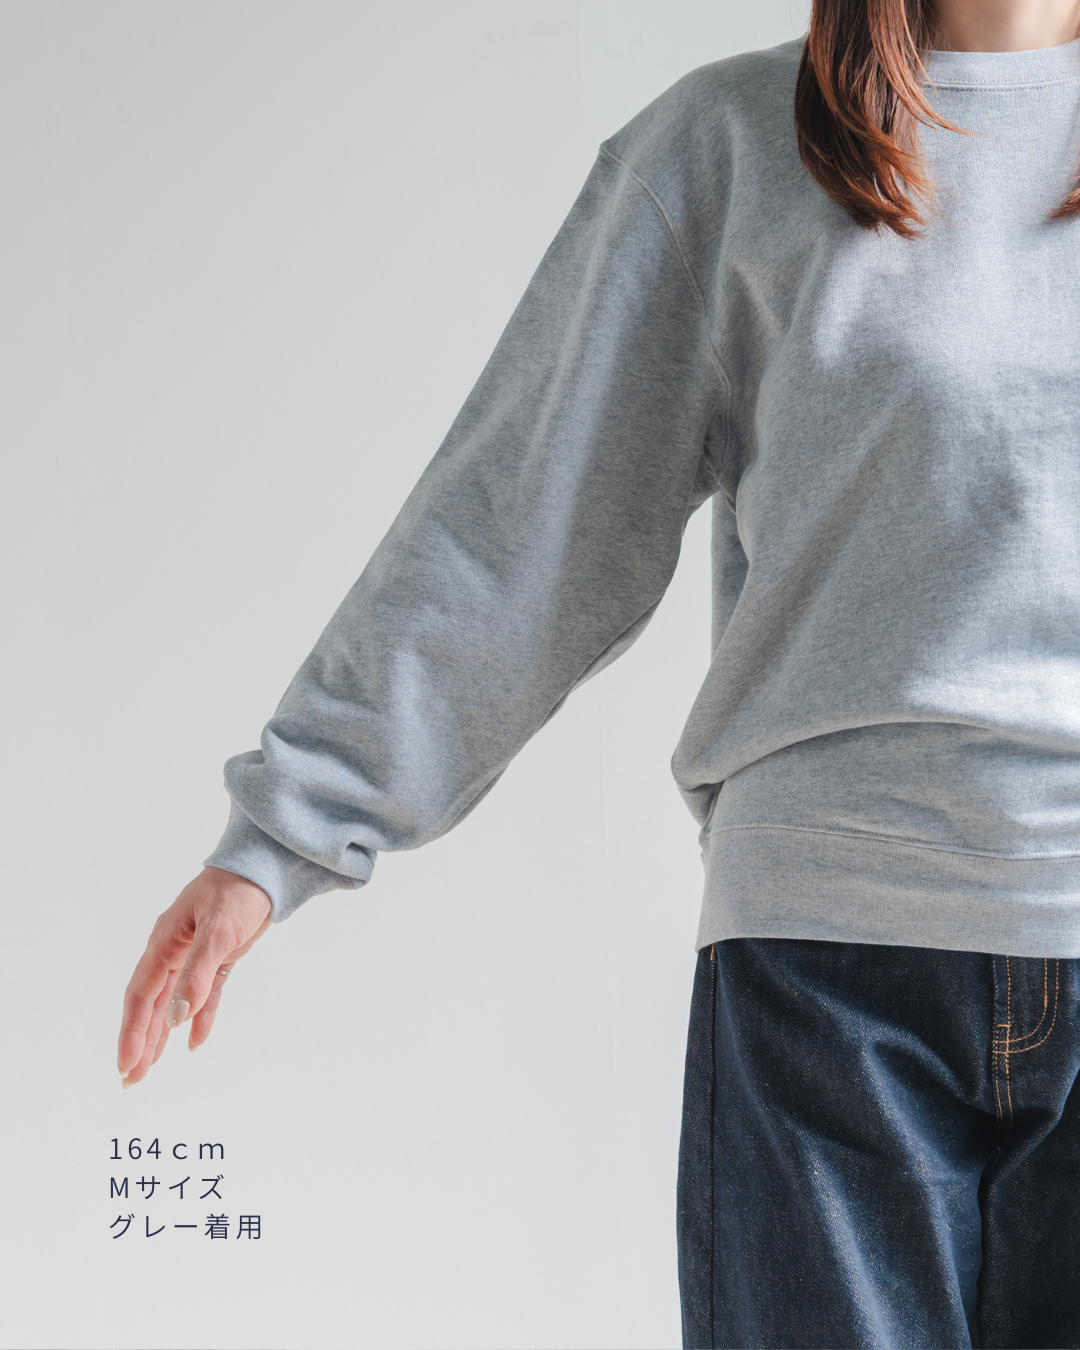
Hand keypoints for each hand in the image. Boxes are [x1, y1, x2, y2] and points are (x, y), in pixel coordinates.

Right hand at [117, 866, 272, 1085]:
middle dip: (139, 1042)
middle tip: (130, 1080)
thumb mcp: (218, 932)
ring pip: (173, 1003)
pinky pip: (204, 995)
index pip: (141, 995)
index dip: (132, 1031)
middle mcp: (173, 951)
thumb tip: (175, 1019)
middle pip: (151, 1004)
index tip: (126, 1064)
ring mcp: (194, 954)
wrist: (266, 868)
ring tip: (148, 1069)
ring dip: (161, 1036)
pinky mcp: (218, 957)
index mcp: (165, 943)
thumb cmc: (238, 891)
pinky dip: (200, 1018)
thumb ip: (197, 974)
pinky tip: (195, 1043)